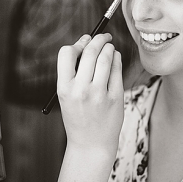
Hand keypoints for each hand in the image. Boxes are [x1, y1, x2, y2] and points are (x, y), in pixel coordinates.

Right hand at [57, 33, 123, 153]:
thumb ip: (74, 71)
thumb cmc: (79, 115)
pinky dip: (117, 58)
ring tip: (109, 47)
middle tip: (103, 36)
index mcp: (64, 88)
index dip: (77, 43)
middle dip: (98, 39)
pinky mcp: (116, 97)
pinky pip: (118, 69)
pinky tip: (115, 58)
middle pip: (90, 52)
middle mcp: (81, 90)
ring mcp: (99, 94)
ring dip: (109, 47)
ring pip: (106, 57)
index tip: (85, 41)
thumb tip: (87, 40)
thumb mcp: (67, 95)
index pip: (66, 53)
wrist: (91, 145)